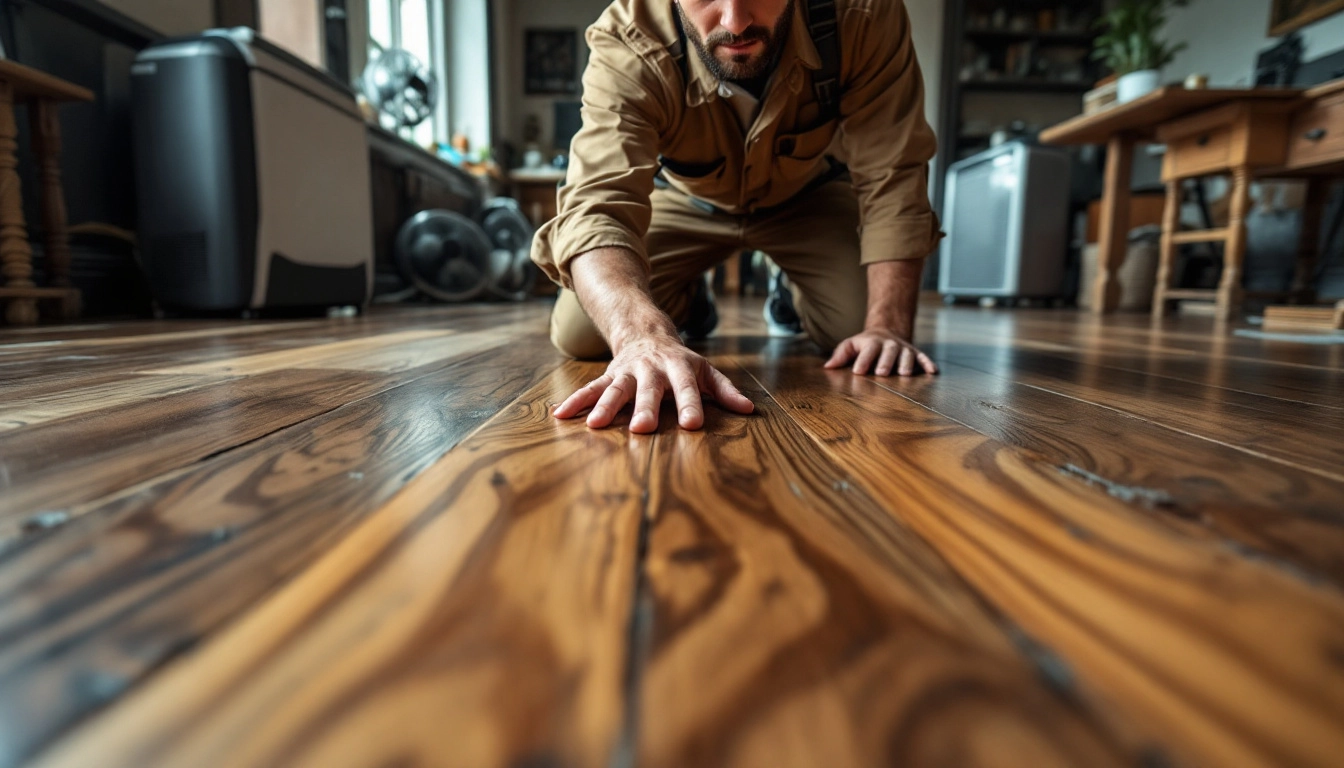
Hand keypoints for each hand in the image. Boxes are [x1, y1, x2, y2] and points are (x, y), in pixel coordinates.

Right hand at [553, 334, 754, 432]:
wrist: (646, 332)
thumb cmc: (681, 362)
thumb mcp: (705, 371)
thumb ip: (725, 391)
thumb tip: (749, 410)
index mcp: (679, 368)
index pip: (687, 387)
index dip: (690, 405)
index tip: (692, 425)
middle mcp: (651, 369)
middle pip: (649, 390)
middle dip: (645, 408)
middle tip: (642, 429)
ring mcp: (627, 372)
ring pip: (616, 389)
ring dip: (605, 406)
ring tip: (594, 425)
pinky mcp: (609, 376)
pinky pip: (591, 388)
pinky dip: (576, 400)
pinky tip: (560, 414)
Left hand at [824, 329, 937, 376]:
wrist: (886, 332)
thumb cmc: (864, 345)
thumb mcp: (851, 345)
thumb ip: (840, 355)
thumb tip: (827, 367)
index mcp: (872, 342)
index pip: (868, 350)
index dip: (863, 360)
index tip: (858, 371)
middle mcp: (889, 344)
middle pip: (889, 351)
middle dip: (886, 361)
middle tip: (881, 373)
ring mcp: (904, 348)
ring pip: (907, 354)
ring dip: (906, 363)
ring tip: (905, 374)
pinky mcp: (915, 354)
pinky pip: (923, 357)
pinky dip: (928, 364)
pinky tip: (933, 372)